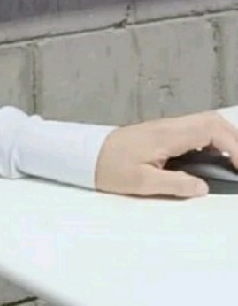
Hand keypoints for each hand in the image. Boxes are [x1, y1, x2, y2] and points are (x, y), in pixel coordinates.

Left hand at [94, 111, 237, 197]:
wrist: (84, 154)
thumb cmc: (109, 167)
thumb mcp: (142, 183)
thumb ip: (175, 184)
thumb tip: (203, 186)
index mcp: (167, 135)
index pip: (211, 129)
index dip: (234, 146)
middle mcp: (169, 126)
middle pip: (212, 120)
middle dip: (234, 139)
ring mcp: (165, 128)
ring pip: (204, 124)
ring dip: (224, 140)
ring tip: (233, 165)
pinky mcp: (161, 133)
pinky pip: (194, 131)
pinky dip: (211, 142)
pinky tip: (214, 161)